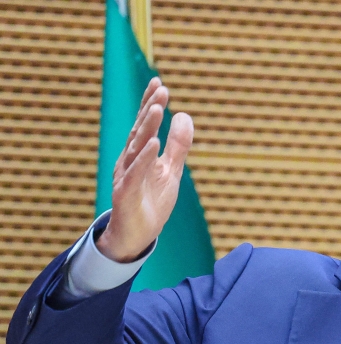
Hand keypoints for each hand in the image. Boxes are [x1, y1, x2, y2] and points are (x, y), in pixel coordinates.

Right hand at [97, 77, 193, 261]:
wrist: (138, 234)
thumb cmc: (152, 200)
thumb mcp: (171, 170)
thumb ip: (178, 145)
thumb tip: (184, 115)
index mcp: (140, 153)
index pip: (145, 124)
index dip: (150, 103)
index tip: (159, 83)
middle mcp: (130, 160)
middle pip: (140, 130)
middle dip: (149, 109)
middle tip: (161, 89)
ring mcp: (127, 175)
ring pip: (136, 147)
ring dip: (146, 127)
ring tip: (157, 108)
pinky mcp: (127, 193)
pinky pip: (136, 173)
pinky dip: (144, 158)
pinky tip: (153, 143)